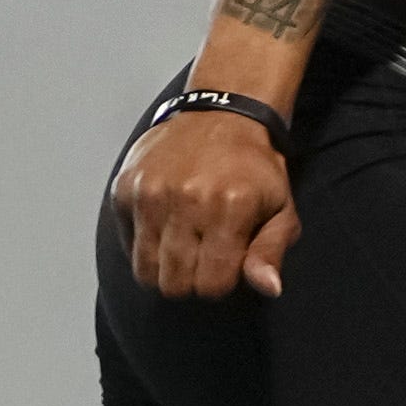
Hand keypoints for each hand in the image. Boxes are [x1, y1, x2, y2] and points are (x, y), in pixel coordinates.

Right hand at [117, 108, 297, 298]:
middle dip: (191, 281)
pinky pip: (127, 245)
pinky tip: (164, 226)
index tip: (224, 266)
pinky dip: (143, 245)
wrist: (222, 116)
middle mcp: (186, 202)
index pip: (210, 286)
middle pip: (174, 285)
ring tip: (182, 247)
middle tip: (202, 258)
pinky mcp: (125, 189)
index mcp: (229, 209)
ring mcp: (150, 195)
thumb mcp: (281, 210)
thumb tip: (268, 289)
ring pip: (145, 271)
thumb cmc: (255, 169)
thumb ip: (271, 252)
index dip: (219, 284)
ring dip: (164, 269)